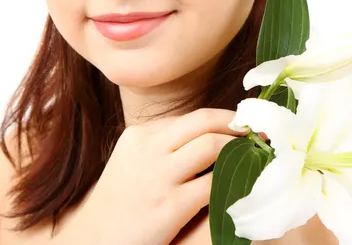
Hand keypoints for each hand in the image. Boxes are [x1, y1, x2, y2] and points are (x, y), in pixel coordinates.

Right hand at [61, 108, 243, 244]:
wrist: (93, 239)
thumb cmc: (119, 202)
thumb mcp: (132, 161)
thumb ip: (162, 146)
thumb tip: (207, 136)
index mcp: (140, 135)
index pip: (191, 118)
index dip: (223, 119)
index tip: (243, 125)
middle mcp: (148, 148)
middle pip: (204, 122)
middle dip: (237, 125)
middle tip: (259, 132)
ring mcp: (158, 176)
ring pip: (212, 147)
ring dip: (240, 150)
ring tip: (256, 156)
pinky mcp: (169, 206)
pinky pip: (213, 185)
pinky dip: (235, 181)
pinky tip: (246, 184)